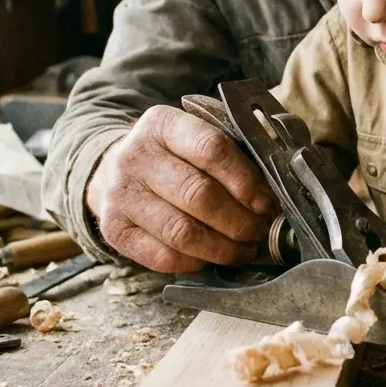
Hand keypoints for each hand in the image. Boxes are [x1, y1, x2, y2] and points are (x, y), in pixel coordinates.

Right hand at [85, 105, 274, 271]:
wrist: (113, 171)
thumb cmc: (171, 157)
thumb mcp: (194, 138)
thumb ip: (231, 155)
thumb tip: (273, 193)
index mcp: (162, 124)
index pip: (211, 149)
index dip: (245, 180)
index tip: (265, 201)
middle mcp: (135, 156)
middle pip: (199, 195)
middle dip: (239, 220)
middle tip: (258, 230)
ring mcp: (120, 194)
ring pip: (183, 232)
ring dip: (222, 248)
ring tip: (243, 249)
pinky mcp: (113, 229)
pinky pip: (163, 257)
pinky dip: (196, 262)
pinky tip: (211, 257)